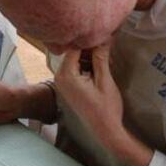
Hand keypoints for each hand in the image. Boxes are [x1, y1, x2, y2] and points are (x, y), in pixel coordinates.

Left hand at [55, 46, 152, 165]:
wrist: (106, 130)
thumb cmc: (106, 107)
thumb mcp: (104, 80)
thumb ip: (100, 58)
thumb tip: (103, 37)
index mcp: (65, 75)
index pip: (73, 48)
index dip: (88, 40)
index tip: (102, 34)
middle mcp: (59, 77)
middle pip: (72, 53)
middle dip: (89, 49)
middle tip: (106, 45)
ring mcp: (62, 83)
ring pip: (74, 60)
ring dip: (88, 57)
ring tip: (105, 56)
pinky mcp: (68, 87)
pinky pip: (75, 69)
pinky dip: (86, 66)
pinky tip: (99, 67)